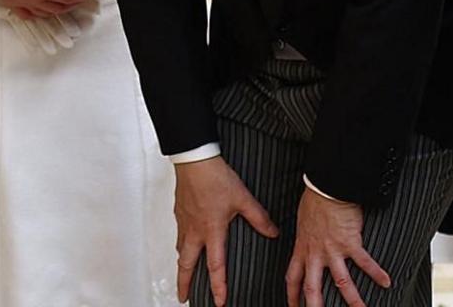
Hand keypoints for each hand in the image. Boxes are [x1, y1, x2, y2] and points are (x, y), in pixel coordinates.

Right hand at [174, 156, 278, 304]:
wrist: (195, 159)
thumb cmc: (215, 177)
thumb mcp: (243, 198)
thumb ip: (259, 218)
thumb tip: (273, 231)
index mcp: (212, 230)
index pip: (215, 266)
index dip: (218, 285)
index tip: (219, 301)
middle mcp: (195, 230)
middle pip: (186, 265)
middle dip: (184, 284)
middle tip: (183, 297)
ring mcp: (185, 222)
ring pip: (181, 250)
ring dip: (182, 265)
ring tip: (184, 274)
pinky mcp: (179, 212)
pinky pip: (179, 235)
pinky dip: (181, 245)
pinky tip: (185, 243)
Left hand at [285, 188, 388, 306]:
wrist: (326, 187)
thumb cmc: (314, 199)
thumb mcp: (303, 222)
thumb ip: (306, 236)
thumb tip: (308, 238)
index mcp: (302, 248)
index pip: (292, 278)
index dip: (292, 295)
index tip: (293, 306)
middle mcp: (316, 253)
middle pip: (312, 289)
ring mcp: (333, 250)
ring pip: (341, 282)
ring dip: (353, 300)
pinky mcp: (350, 243)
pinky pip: (364, 262)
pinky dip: (377, 273)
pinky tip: (386, 282)